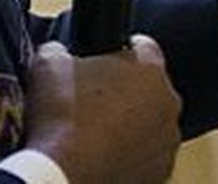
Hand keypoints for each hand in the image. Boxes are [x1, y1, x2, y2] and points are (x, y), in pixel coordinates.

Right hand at [24, 37, 181, 183]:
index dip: (122, 50)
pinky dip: (131, 155)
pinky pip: (147, 157)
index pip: (144, 47)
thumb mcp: (49, 64)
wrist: (64, 176)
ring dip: (132, 125)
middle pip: (150, 88)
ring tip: (97, 133)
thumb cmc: (60, 117)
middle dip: (127, 91)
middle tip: (94, 100)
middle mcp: (168, 103)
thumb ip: (62, 50)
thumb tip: (59, 53)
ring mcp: (168, 141)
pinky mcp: (160, 173)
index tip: (107, 58)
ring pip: (152, 124)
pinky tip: (103, 156)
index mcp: (149, 69)